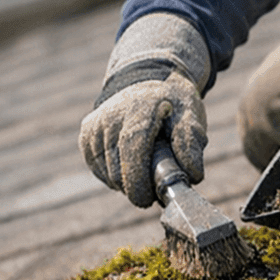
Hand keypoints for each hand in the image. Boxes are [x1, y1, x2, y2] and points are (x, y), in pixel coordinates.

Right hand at [80, 69, 205, 206]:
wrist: (147, 81)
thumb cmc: (172, 103)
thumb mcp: (190, 113)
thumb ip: (192, 142)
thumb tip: (192, 175)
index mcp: (139, 107)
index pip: (132, 147)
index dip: (138, 179)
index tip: (149, 198)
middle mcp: (111, 115)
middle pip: (117, 166)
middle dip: (137, 187)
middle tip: (155, 191)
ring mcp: (95, 125)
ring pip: (107, 172)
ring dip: (126, 182)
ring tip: (146, 172)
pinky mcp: (86, 135)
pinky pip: (98, 168)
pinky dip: (115, 175)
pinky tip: (130, 165)